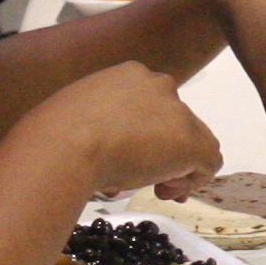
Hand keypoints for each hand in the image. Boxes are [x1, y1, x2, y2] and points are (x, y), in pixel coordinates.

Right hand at [46, 61, 222, 200]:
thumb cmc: (56, 133)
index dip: (147, 133)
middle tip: (143, 177)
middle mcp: (159, 85)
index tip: (130, 157)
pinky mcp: (191, 141)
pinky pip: (209, 161)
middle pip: (173, 121)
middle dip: (163, 150)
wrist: (66, 144)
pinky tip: (165, 190)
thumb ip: (98, 121)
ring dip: (175, 165)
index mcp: (130, 75)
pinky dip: (193, 180)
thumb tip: (102, 145)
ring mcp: (177, 112)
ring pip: (193, 140)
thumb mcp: (76, 115)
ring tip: (153, 187)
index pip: (151, 104)